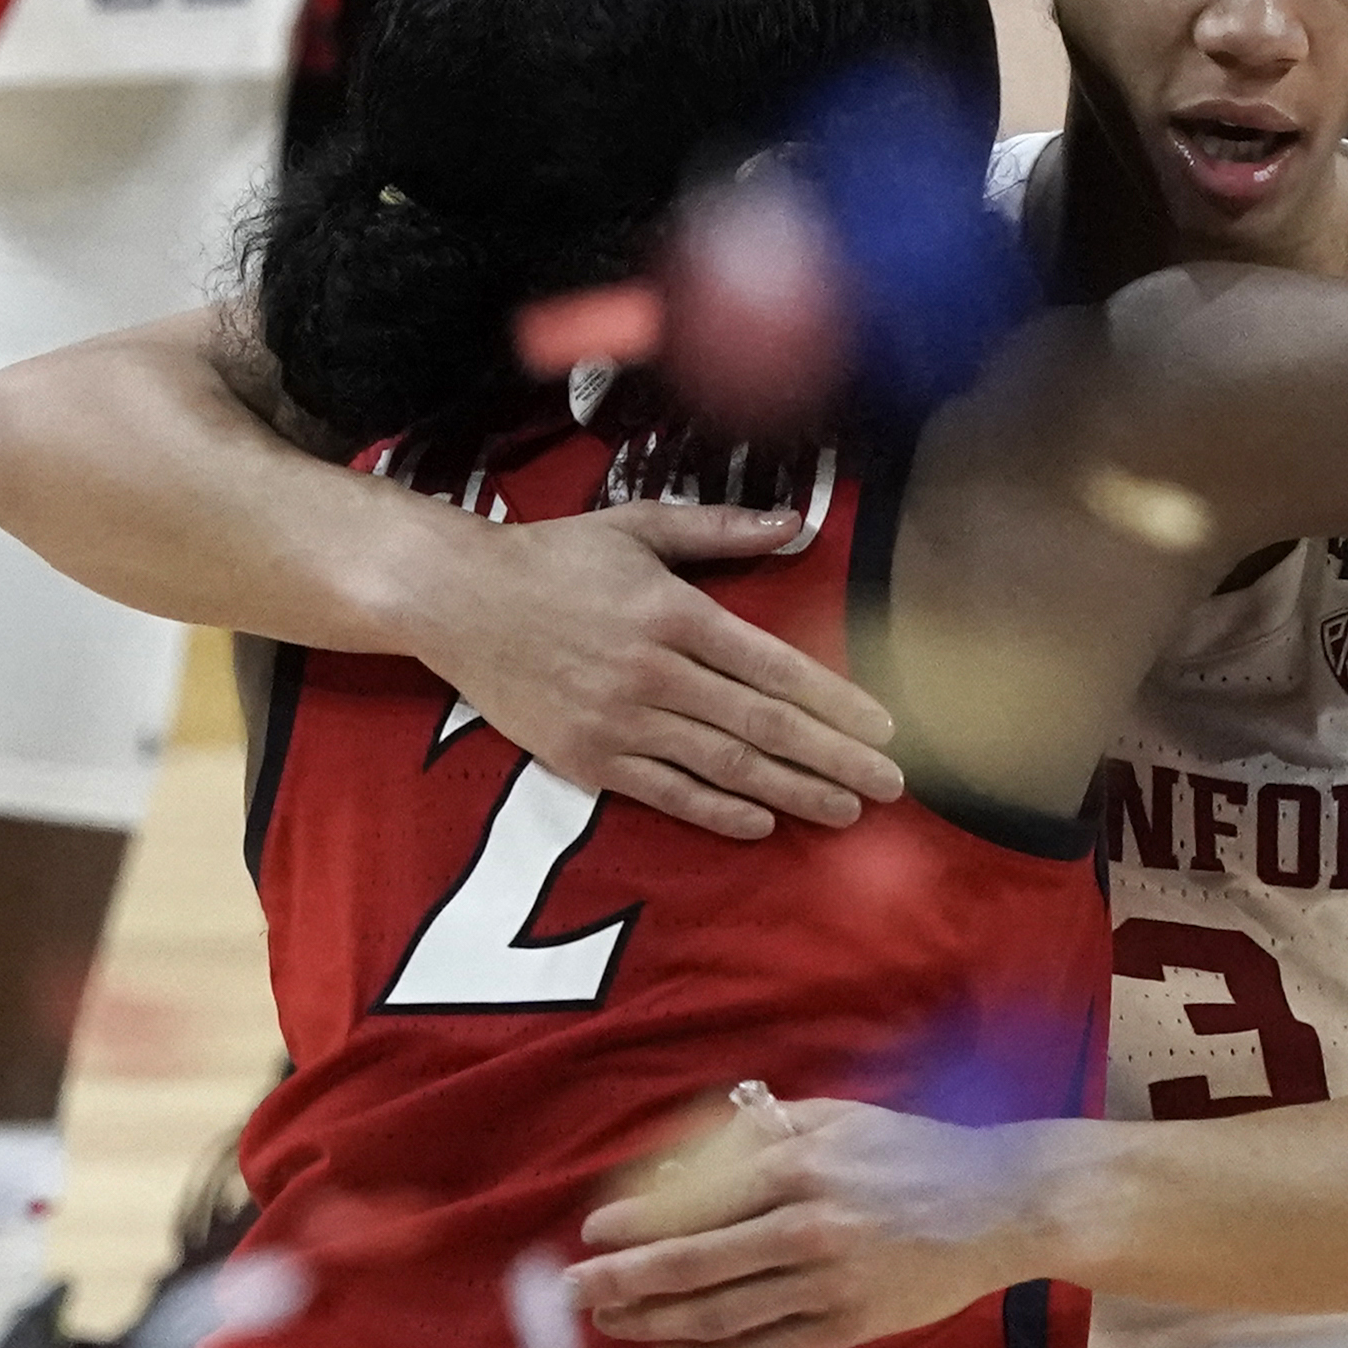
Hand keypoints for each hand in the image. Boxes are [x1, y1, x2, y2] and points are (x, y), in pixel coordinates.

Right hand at [405, 504, 902, 840]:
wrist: (456, 601)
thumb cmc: (554, 557)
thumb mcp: (639, 526)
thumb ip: (721, 528)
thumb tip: (798, 525)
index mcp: (673, 613)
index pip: (774, 667)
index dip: (835, 702)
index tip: (884, 728)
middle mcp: (653, 673)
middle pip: (762, 727)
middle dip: (834, 760)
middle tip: (891, 786)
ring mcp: (618, 723)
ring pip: (723, 767)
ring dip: (792, 792)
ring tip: (845, 810)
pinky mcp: (586, 759)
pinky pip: (666, 793)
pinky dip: (717, 811)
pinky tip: (761, 822)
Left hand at [565, 1101, 1049, 1347]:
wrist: (1000, 1206)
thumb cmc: (911, 1153)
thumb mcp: (837, 1118)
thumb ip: (761, 1133)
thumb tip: (682, 1161)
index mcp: (801, 1168)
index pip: (696, 1205)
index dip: (635, 1224)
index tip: (592, 1232)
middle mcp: (808, 1229)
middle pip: (694, 1267)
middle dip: (623, 1280)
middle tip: (573, 1290)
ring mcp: (829, 1286)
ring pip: (720, 1315)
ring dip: (654, 1322)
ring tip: (611, 1320)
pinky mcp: (848, 1327)